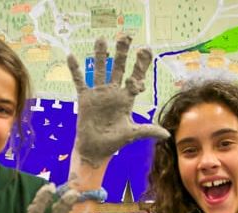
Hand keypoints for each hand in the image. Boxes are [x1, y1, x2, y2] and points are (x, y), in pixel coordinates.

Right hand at [68, 34, 169, 166]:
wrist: (95, 150)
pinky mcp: (85, 98)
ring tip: (101, 39)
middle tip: (125, 36)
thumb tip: (167, 134)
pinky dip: (75, 69)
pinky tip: (71, 55)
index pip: (135, 77)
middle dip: (122, 53)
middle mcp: (113, 92)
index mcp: (126, 98)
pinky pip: (79, 81)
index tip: (145, 49)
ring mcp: (98, 94)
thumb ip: (148, 130)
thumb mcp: (132, 134)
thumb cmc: (114, 142)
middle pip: (119, 68)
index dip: (140, 64)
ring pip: (100, 70)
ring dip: (101, 55)